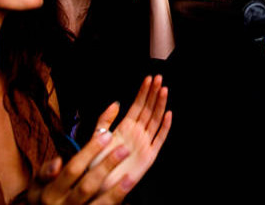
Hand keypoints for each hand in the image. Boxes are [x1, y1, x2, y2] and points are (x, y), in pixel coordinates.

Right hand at [26, 104, 136, 203]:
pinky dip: (115, 202)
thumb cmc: (43, 199)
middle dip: (106, 166)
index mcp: (50, 193)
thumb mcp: (37, 185)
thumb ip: (45, 171)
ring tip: (130, 177)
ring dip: (115, 191)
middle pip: (87, 185)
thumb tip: (58, 161)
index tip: (107, 135)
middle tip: (124, 149)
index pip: (73, 169)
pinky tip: (126, 193)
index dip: (90, 152)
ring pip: (98, 204)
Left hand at [91, 75, 171, 191]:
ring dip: (160, 104)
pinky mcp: (149, 155)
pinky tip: (168, 113)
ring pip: (155, 120)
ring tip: (164, 89)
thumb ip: (105, 120)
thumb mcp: (97, 136)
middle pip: (148, 110)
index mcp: (125, 127)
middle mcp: (137, 133)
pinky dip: (165, 126)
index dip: (143, 92)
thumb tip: (116, 103)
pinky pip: (159, 138)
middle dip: (154, 93)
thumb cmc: (96, 163)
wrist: (98, 185)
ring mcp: (144, 143)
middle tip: (159, 78)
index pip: (137, 106)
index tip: (148, 79)